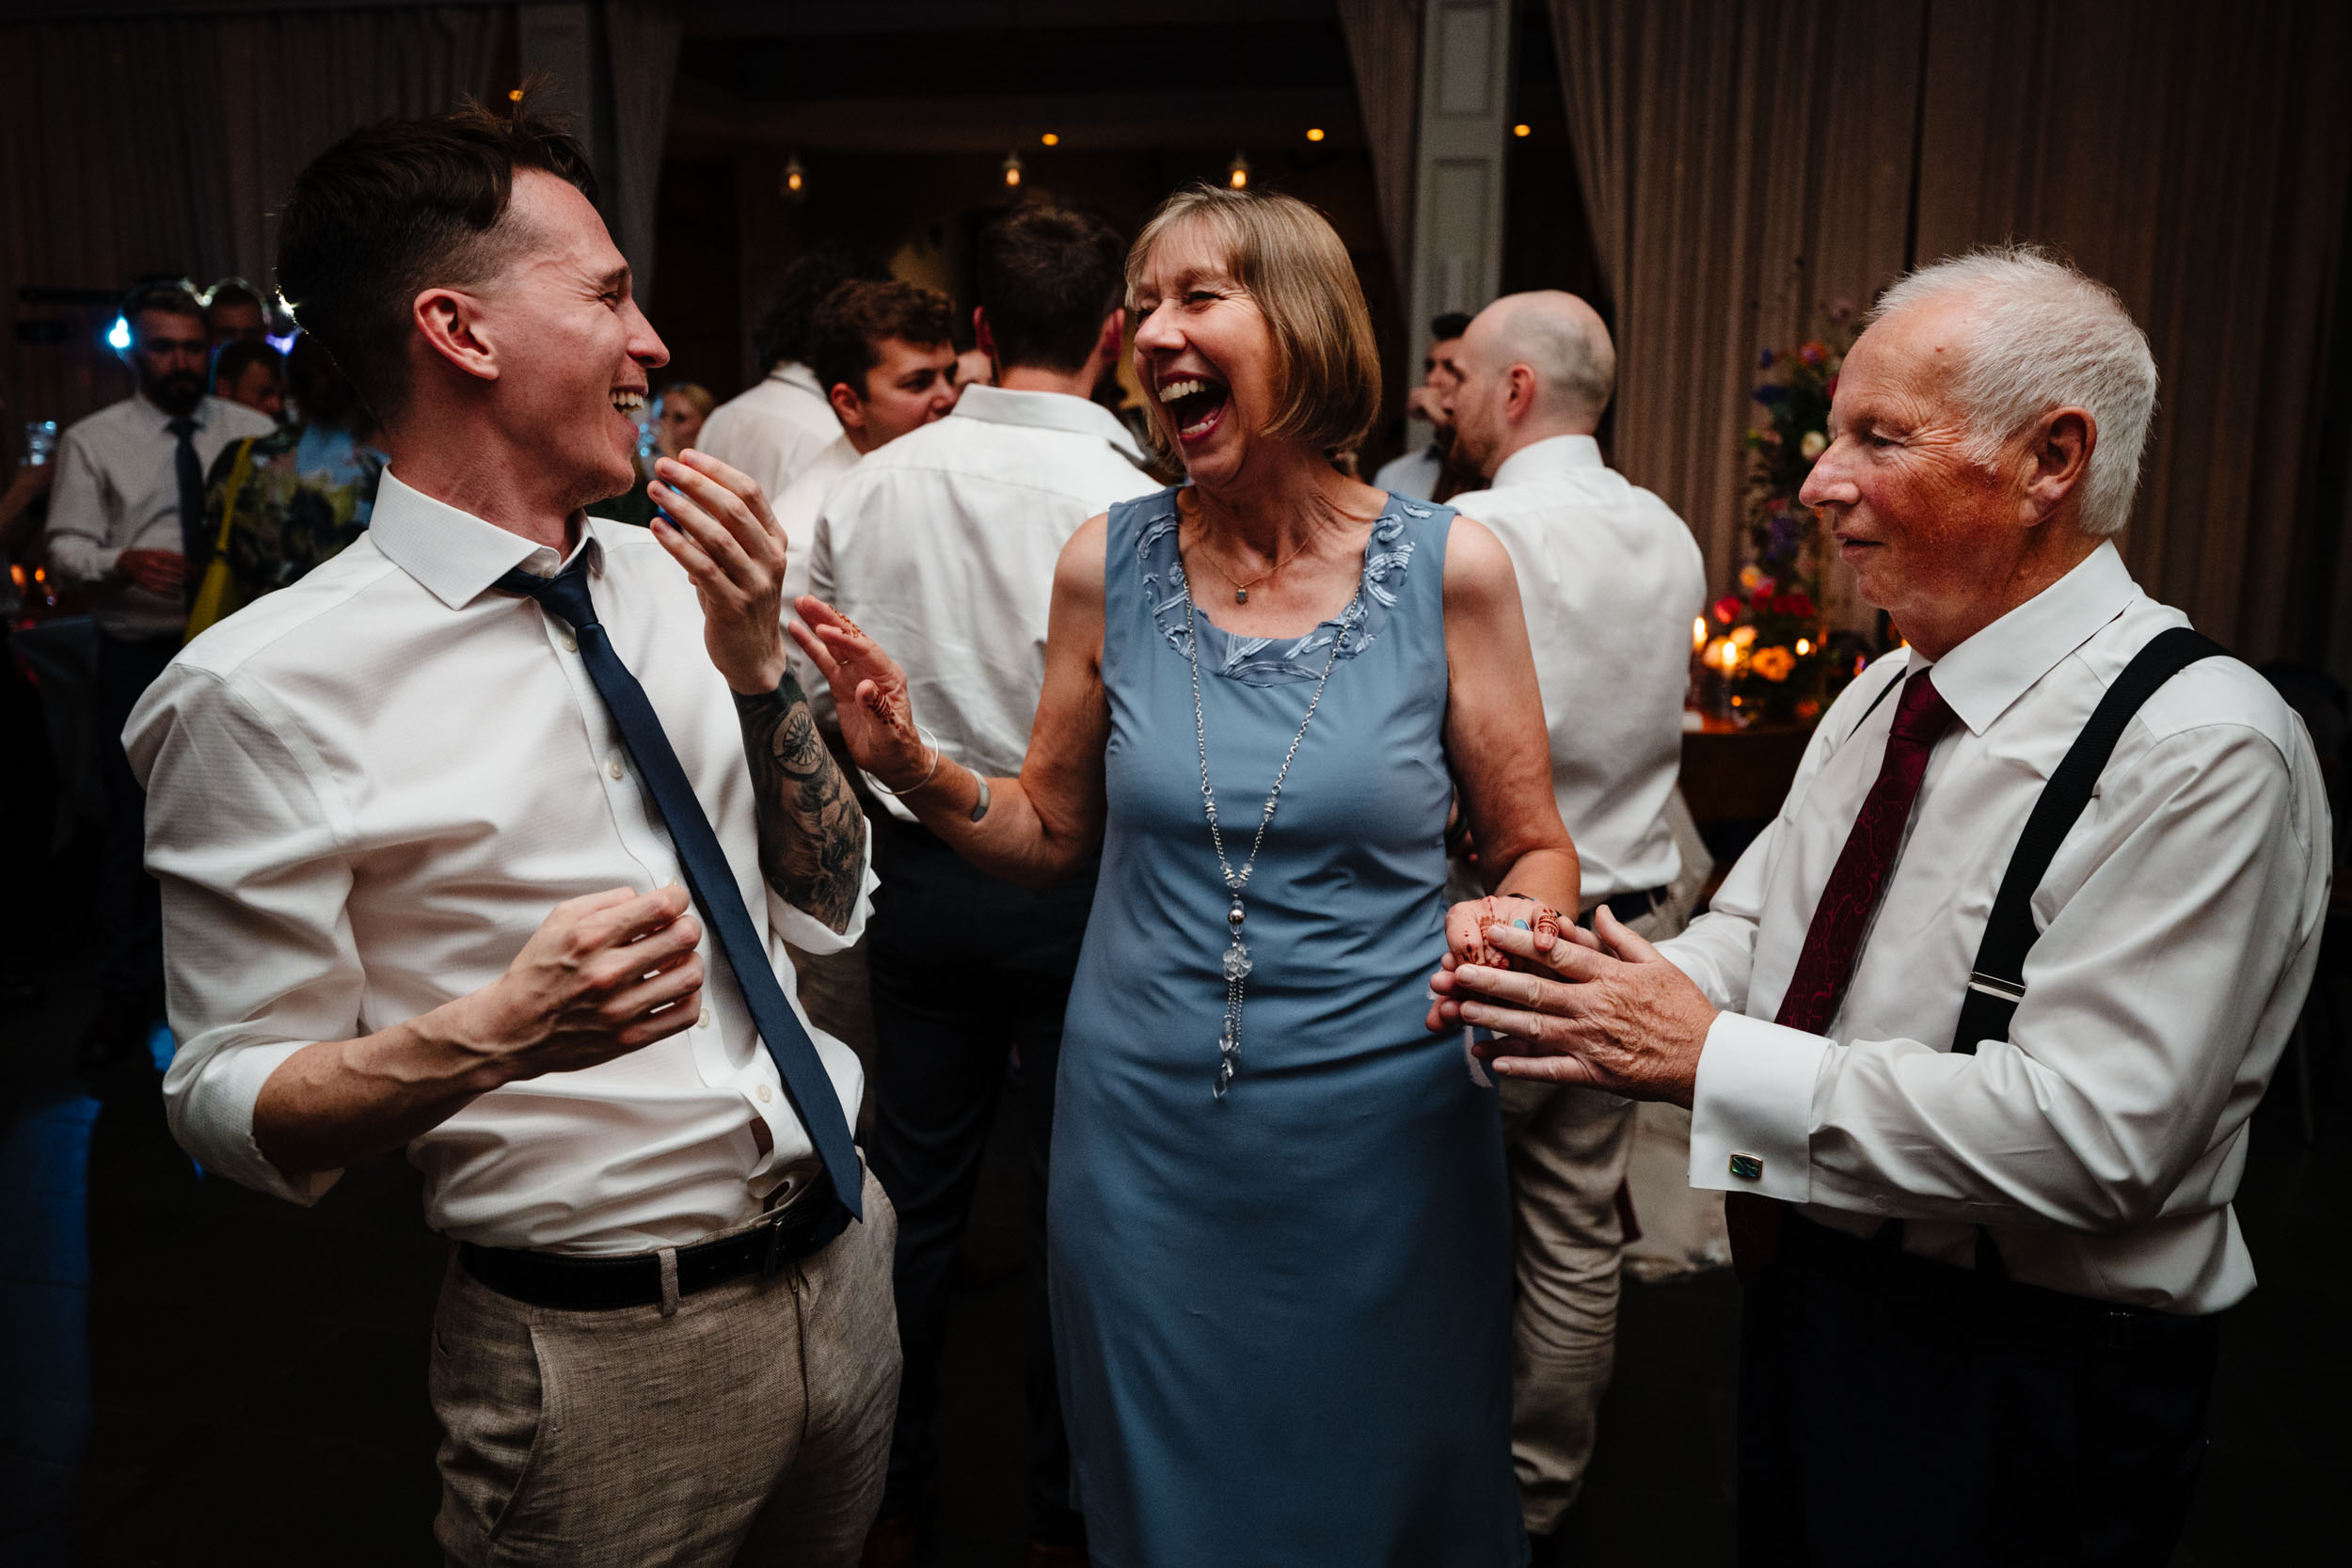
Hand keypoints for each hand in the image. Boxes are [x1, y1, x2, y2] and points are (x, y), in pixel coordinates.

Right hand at [118, 548, 187, 596]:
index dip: (188, 567)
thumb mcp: (158, 553)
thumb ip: (173, 557)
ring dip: (180, 587)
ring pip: (168, 583)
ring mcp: (148, 576)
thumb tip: (189, 561)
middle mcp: (153, 565)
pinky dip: (170, 595)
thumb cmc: (145, 557)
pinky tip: (178, 596)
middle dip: (186, 577)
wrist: (125, 563)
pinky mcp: (145, 585)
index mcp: (157, 556)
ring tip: (187, 587)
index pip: (177, 562)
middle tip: (194, 579)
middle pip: (174, 573)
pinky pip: (160, 591)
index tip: (196, 570)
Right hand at [449, 886, 704, 1081]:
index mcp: (590, 937)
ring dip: (690, 962)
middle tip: (677, 930)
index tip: (674, 903)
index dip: (677, 899)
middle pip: (684, 937)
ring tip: (674, 961)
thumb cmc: (536, 973)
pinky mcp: (630, 1038)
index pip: (662, 907)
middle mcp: (608, 972)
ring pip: (691, 976)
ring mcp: (621, 1009)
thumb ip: (605, 901)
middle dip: (687, 927)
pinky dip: (689, 997)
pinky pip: (685, 1015)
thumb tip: (645, 896)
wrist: (511, 1029)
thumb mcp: (558, 921)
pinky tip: (673, 989)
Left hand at [647, 449, 789, 693]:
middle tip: (664, 467)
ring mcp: (755, 584)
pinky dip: (677, 545)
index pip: (751, 493)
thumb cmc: (739, 601)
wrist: (753, 656)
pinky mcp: (734, 606)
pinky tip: (657, 528)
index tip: (686, 455)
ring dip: (682, 509)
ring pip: (718, 537)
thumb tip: (679, 496)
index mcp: (775, 541)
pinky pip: (703, 568)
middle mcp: (771, 559)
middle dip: (696, 483)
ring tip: (655, 492)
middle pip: (734, 509)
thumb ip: (719, 531)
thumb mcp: (737, 562)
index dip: (717, 470)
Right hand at [788, 596, 932, 789]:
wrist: (893, 760)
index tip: (824, 630)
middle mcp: (872, 669)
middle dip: (829, 618)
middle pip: (849, 638)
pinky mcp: (842, 683)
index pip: (865, 650)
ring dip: (818, 624)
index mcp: (888, 676)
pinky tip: (796, 628)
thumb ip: (878, 710)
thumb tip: (865, 687)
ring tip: (799, 604)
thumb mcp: (890, 733)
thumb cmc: (896, 747)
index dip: (845, 639)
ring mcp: (855, 674)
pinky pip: (824, 659)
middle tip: (807, 601)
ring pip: (834, 643)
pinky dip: (810, 644)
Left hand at [1427, 906, 1714, 1106]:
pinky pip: (1551, 1070)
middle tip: (1459, 972)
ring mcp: (1591, 1041)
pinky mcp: (1594, 1073)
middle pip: (1535, 991)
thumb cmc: (1682, 1009)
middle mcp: (1594, 1007)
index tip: (1490, 932)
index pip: (1556, 955)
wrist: (1706, 1060)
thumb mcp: (1657, 964)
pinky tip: (1493, 1062)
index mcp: (1608, 977)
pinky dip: (1521, 1067)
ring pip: (1535, 1029)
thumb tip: (1599, 911)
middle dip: (1493, 981)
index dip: (1520, 942)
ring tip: (1462, 1012)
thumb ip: (1622, 938)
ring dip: (1496, 1021)